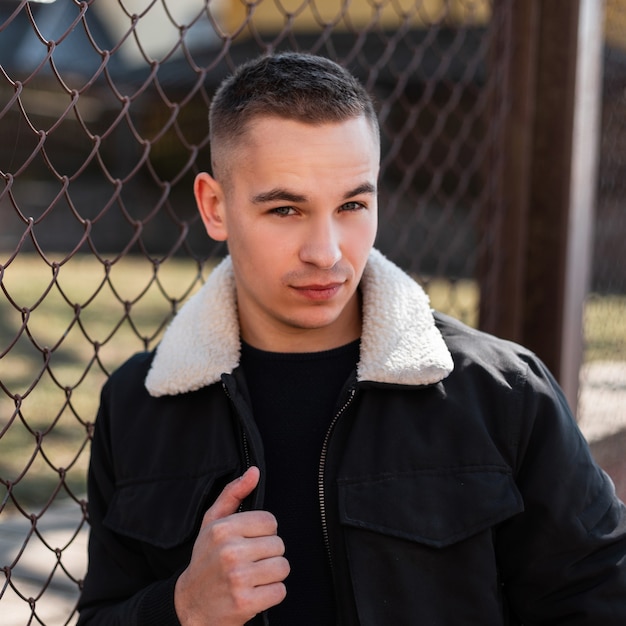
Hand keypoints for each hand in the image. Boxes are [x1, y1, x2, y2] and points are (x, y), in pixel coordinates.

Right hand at [174, 466, 289, 625]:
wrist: (190, 605)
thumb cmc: (206, 560)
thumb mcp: (212, 523)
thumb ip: (234, 493)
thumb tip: (254, 471)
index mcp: (223, 529)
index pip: (270, 521)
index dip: (263, 533)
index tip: (250, 542)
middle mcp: (230, 551)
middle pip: (278, 544)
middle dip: (268, 554)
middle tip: (249, 562)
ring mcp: (238, 578)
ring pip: (282, 567)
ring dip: (272, 575)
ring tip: (253, 577)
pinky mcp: (245, 603)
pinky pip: (280, 591)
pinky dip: (271, 594)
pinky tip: (254, 592)